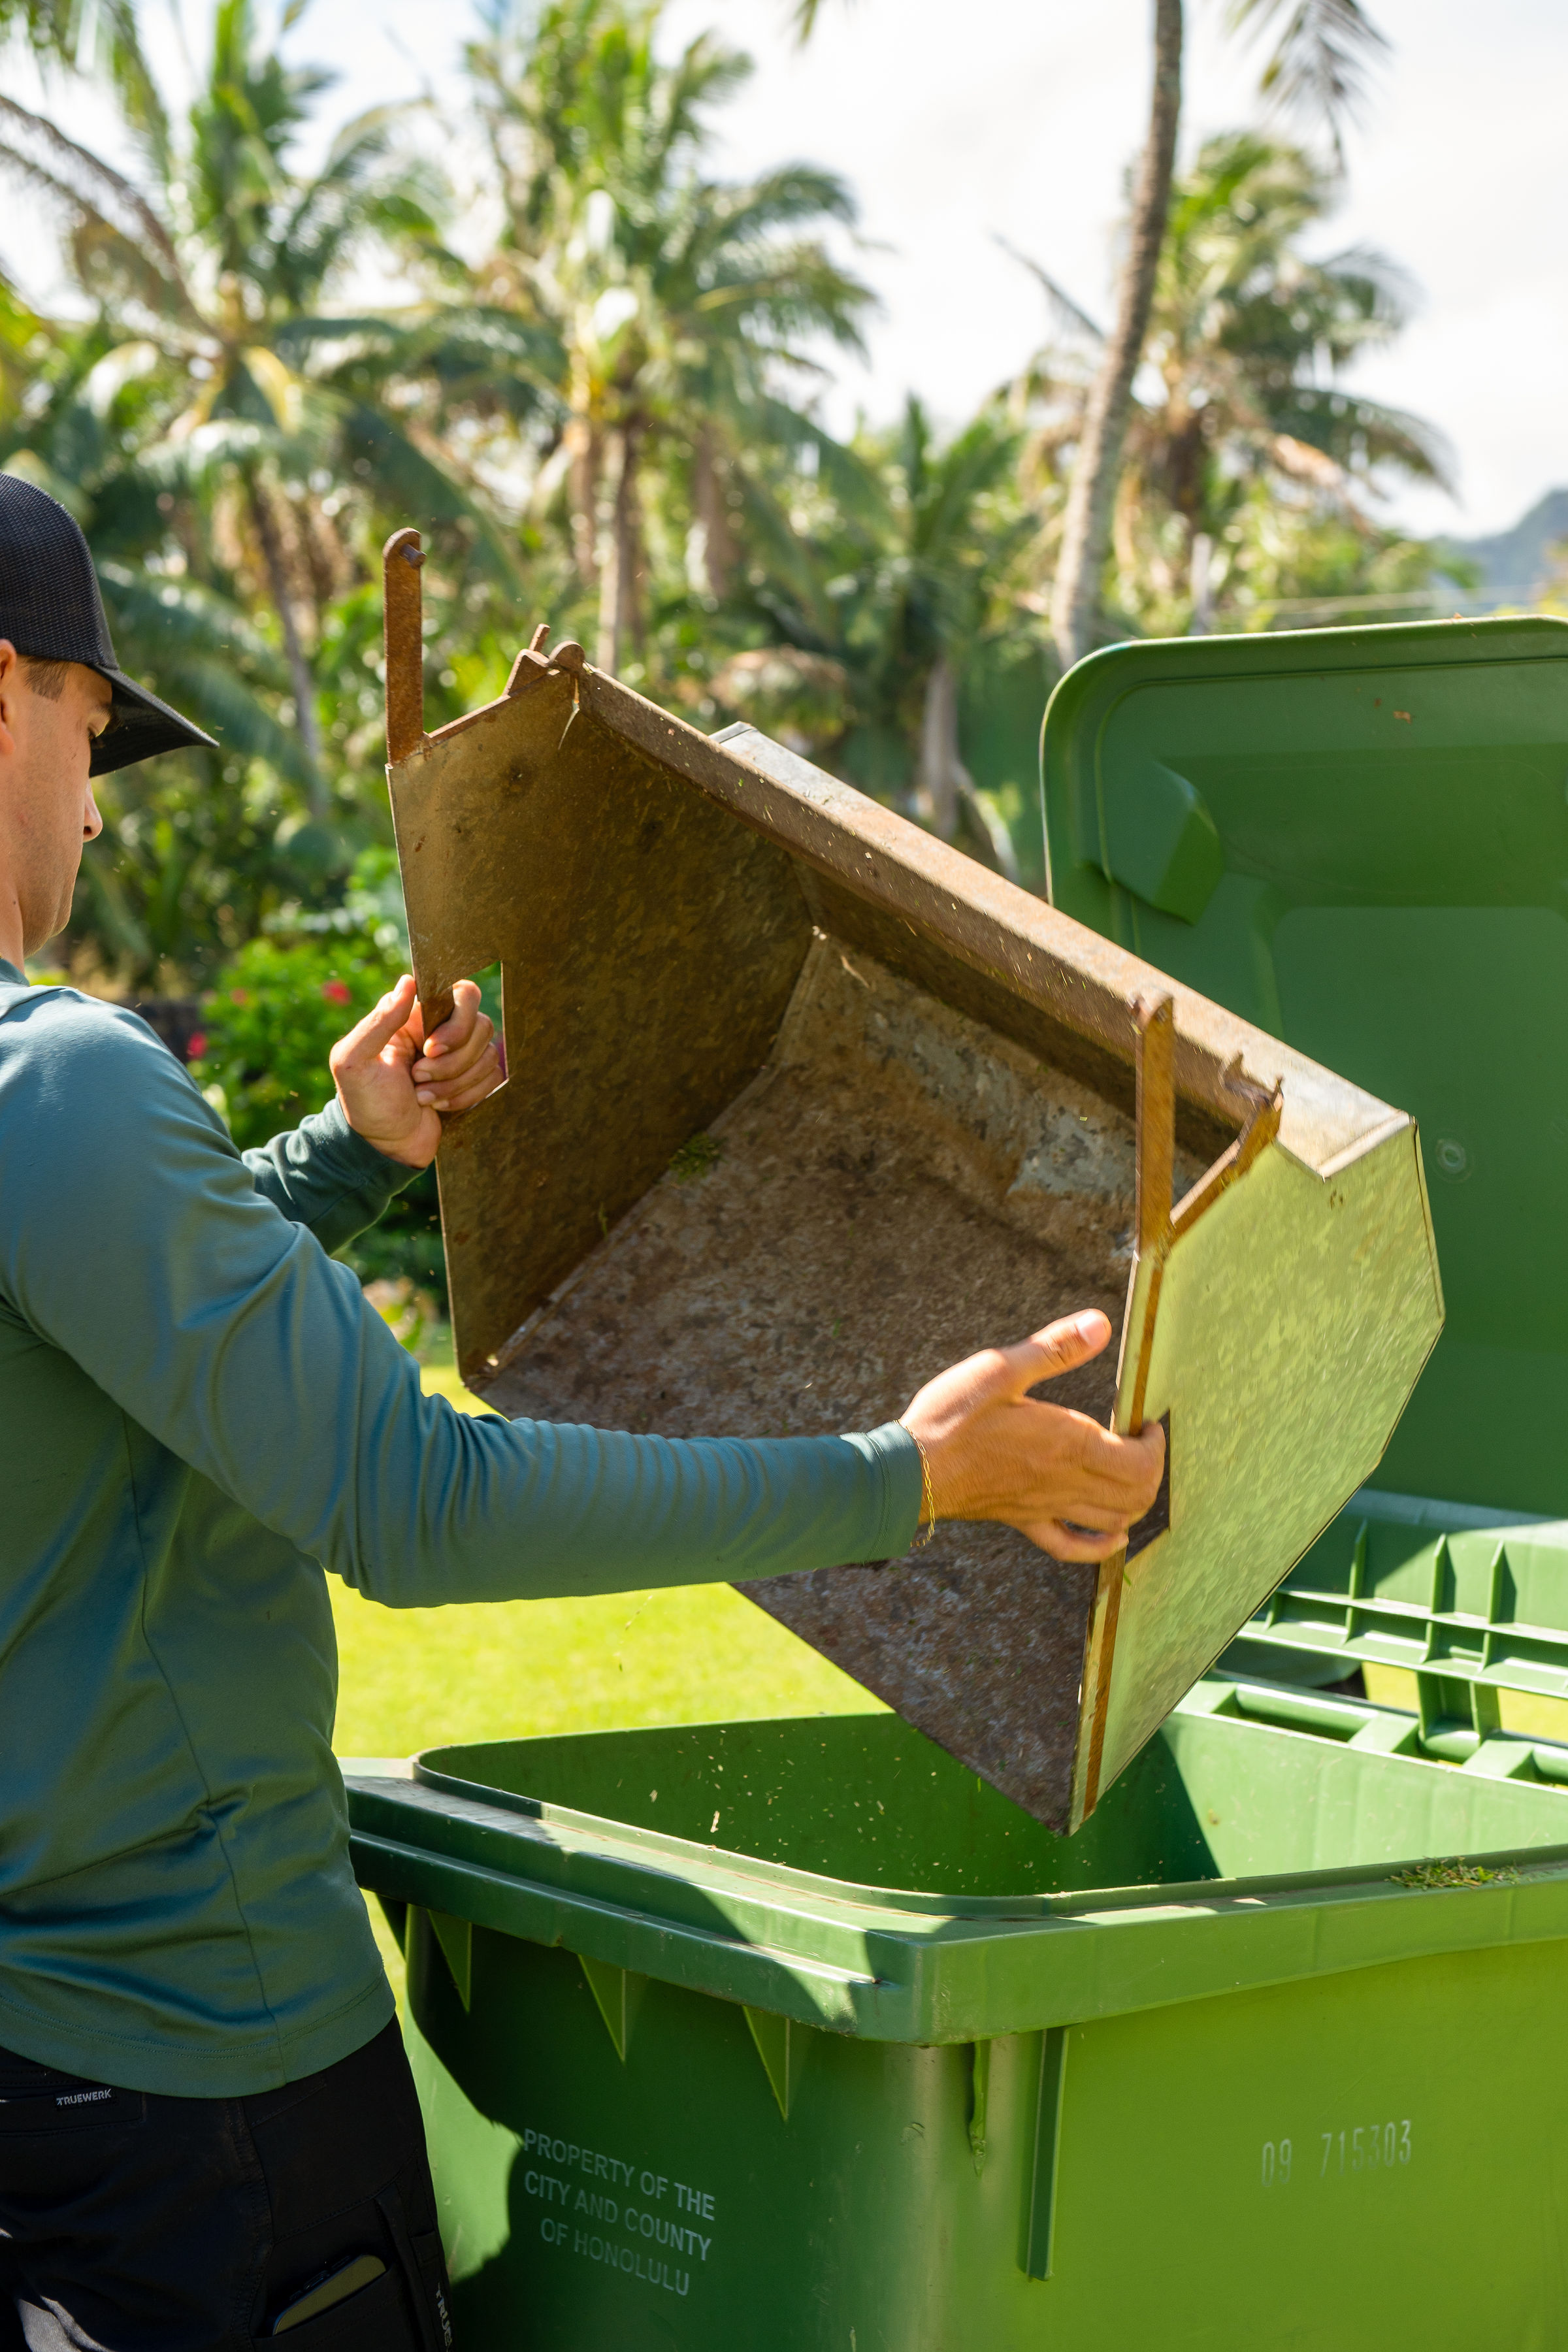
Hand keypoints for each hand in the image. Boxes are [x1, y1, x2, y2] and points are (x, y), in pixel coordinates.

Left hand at [329, 974, 502, 1169]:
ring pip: (489, 1055)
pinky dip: (466, 1097)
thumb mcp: (354, 1061)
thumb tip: (409, 981)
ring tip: (422, 1097)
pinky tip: (439, 1106)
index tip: (430, 1049)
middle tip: (418, 1078)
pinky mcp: (475, 1082)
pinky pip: (493, 1079)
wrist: (383, 1147)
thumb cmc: (364, 1103)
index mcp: (417, 1016)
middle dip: (451, 1062)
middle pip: (482, 1026)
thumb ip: (379, 1020)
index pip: (463, 994)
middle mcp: (444, 1031)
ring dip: (454, 1084)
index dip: (456, 1024)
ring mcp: (462, 1057)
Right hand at [900, 1310, 1164, 1561]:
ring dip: (1135, 1501)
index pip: (1141, 1462)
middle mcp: (1065, 1482)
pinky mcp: (1022, 1521)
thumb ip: (1055, 1348)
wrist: (909, 1470)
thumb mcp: (1000, 1369)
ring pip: (1113, 1521)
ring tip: (1129, 1473)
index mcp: (1069, 1443)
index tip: (1148, 1423)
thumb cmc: (951, 1417)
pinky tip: (1111, 1534)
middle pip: (1136, 1495)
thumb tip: (1101, 1324)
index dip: (1156, 1445)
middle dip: (1152, 1470)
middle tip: (1142, 1444)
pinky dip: (1101, 1546)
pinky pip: (1071, 1547)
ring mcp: (1045, 1507)